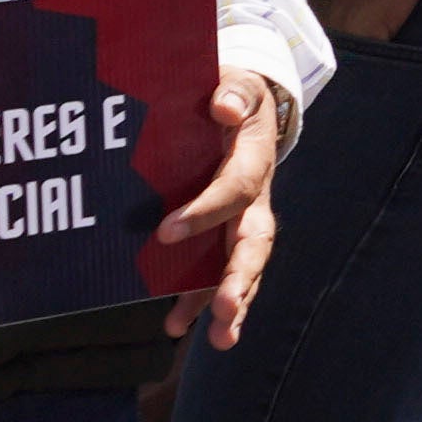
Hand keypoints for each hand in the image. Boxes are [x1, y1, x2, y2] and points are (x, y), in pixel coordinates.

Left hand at [157, 71, 286, 347]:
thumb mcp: (236, 82)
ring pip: (240, 269)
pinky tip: (175, 327)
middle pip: (254, 244)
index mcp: (255, 159)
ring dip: (232, 305)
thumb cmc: (229, 94)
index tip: (166, 232)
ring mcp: (238, 223)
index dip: (207, 211)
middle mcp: (253, 199)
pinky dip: (196, 303)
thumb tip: (223, 107)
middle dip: (240, 278)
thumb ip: (233, 90)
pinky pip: (212, 275)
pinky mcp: (218, 237)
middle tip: (225, 307)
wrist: (237, 105)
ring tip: (221, 338)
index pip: (238, 189)